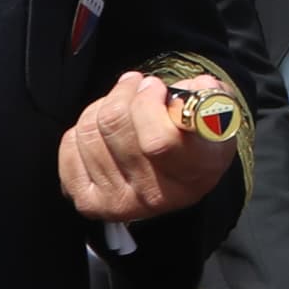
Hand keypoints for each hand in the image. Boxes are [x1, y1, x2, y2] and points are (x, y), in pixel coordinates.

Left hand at [59, 72, 237, 226]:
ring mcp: (120, 202)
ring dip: (104, 105)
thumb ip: (211, 98)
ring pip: (88, 130)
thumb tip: (198, 88)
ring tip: (123, 106)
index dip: (147, 103)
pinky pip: (70, 145)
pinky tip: (104, 132)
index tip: (155, 86)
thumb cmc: (197, 136)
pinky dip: (82, 129)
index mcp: (196, 172)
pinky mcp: (90, 202)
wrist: (181, 175)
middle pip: (114, 125)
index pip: (157, 140)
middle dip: (124, 92)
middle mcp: (158, 195)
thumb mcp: (218, 114)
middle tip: (137, 86)